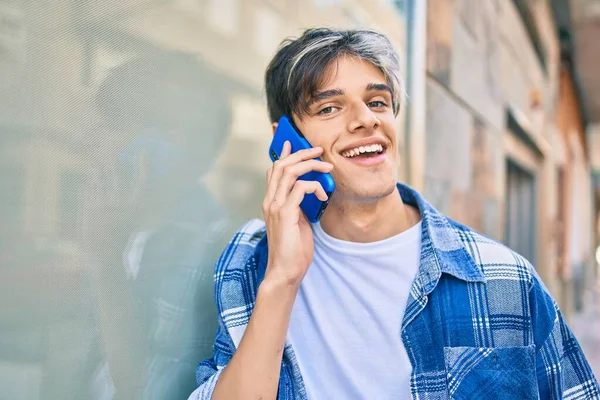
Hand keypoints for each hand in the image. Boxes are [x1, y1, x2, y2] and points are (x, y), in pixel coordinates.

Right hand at [262, 141, 332, 287]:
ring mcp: (275, 206)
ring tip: (326, 167)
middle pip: (282, 165)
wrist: (286, 270)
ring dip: (310, 165)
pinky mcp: (285, 214)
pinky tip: (322, 196)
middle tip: (319, 151)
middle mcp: (270, 200)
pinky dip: (314, 187)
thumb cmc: (293, 249)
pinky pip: (300, 188)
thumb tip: (311, 190)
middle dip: (302, 154)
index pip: (274, 170)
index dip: (284, 154)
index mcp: (271, 201)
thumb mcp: (297, 221)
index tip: (293, 143)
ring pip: (289, 172)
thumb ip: (299, 204)